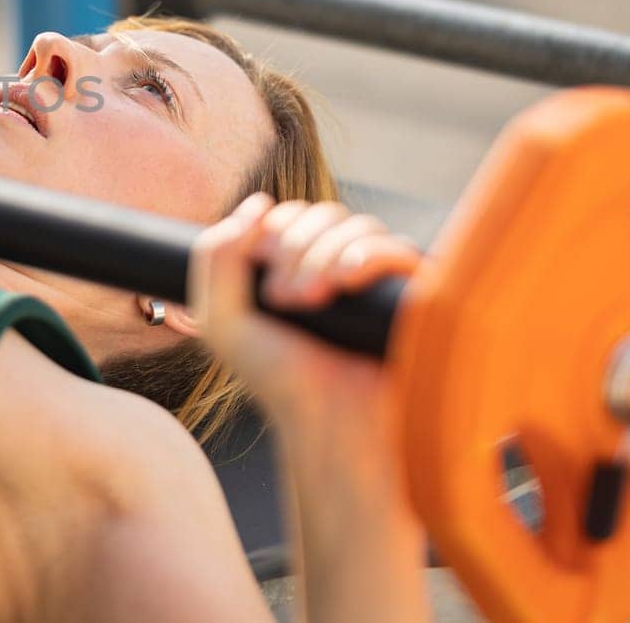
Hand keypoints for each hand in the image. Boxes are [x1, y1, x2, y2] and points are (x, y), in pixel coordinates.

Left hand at [188, 193, 420, 433]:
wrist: (330, 425)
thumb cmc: (279, 379)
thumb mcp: (223, 320)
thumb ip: (216, 258)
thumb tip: (258, 204)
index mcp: (298, 267)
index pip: (290, 215)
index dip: (274, 233)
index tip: (264, 284)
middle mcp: (339, 266)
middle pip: (324, 214)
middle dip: (297, 248)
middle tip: (284, 299)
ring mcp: (378, 280)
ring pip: (358, 225)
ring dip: (325, 255)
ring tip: (312, 302)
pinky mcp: (413, 295)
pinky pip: (398, 248)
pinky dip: (368, 255)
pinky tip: (348, 281)